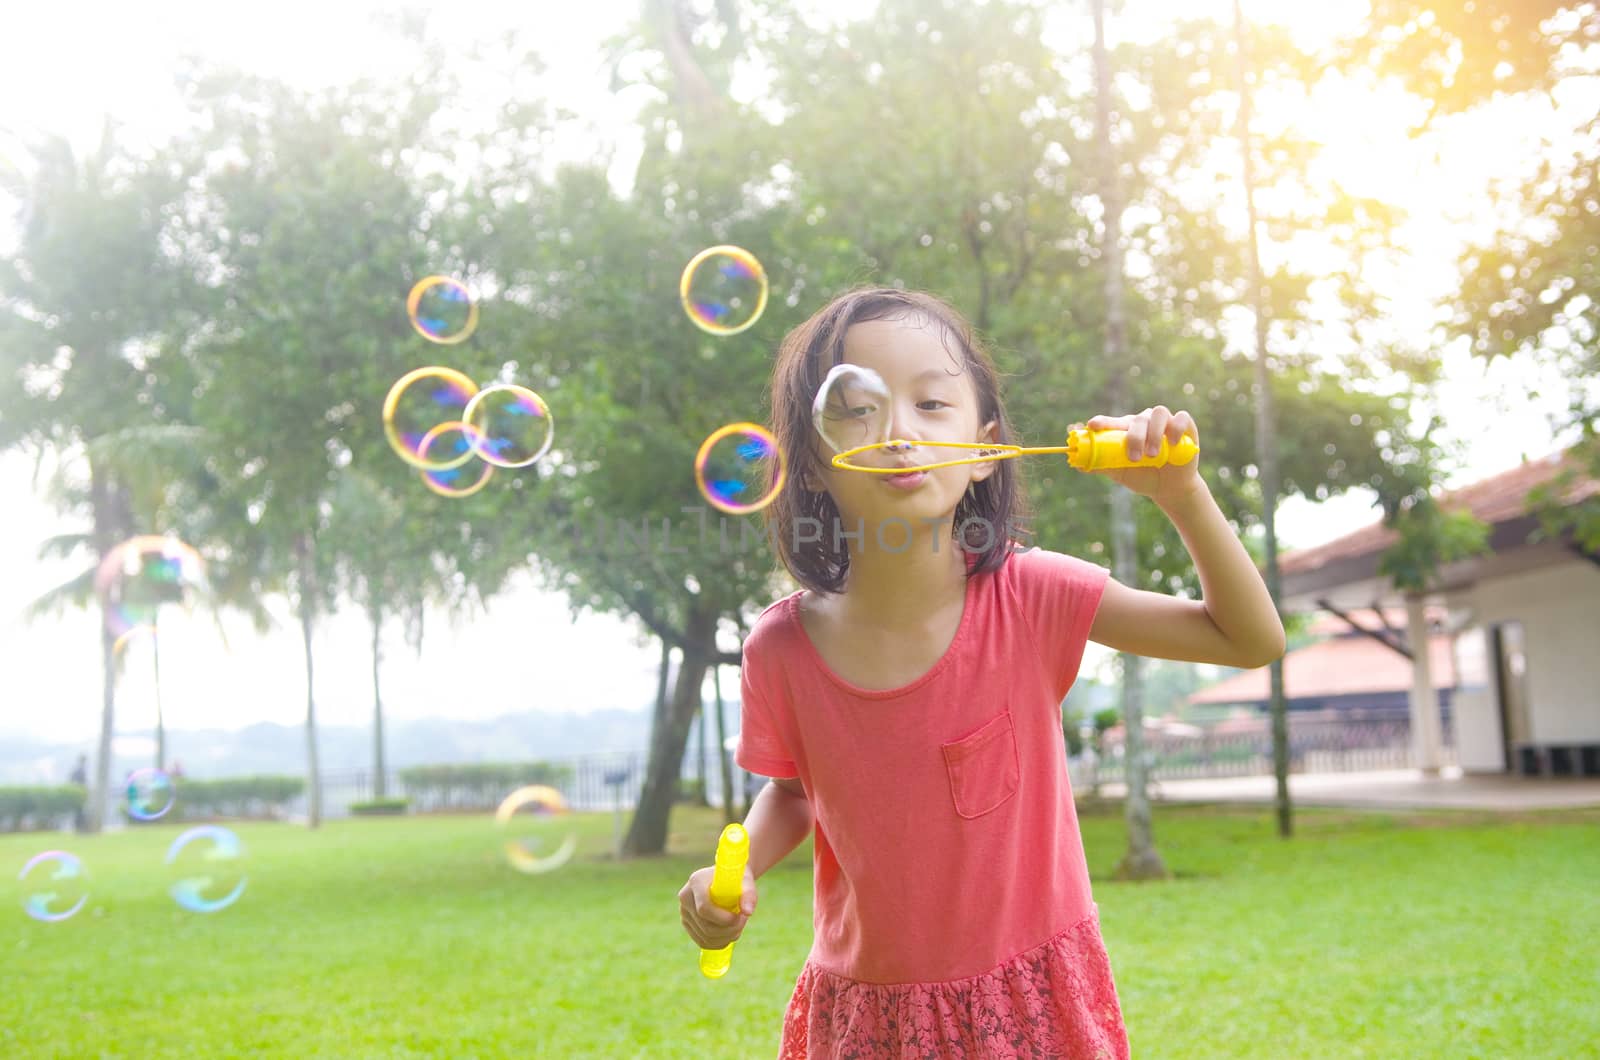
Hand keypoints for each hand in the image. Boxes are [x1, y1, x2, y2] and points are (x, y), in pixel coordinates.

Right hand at [678, 863, 757, 949]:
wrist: (726, 878)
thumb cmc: (736, 878)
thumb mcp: (746, 881)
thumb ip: (749, 894)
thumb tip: (748, 912)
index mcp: (696, 881)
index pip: (704, 908)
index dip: (724, 918)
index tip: (741, 916)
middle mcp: (686, 897)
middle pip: (705, 926)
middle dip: (729, 929)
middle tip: (744, 920)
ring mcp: (684, 912)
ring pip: (705, 937)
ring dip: (727, 937)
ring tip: (739, 926)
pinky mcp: (687, 924)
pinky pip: (703, 942)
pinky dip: (720, 943)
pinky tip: (731, 933)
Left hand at [1084, 405, 1204, 506]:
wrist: (1170, 488)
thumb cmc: (1143, 476)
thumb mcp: (1121, 474)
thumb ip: (1103, 466)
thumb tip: (1078, 466)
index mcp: (1126, 430)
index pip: (1113, 422)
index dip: (1103, 421)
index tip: (1093, 425)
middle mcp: (1144, 422)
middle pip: (1136, 419)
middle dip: (1134, 438)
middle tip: (1134, 457)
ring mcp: (1165, 423)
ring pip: (1158, 414)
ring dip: (1154, 434)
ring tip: (1153, 455)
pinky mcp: (1185, 427)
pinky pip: (1182, 418)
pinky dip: (1177, 428)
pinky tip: (1173, 443)